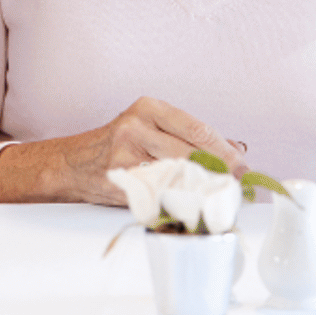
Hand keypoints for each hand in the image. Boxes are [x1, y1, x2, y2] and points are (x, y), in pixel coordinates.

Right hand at [0, 96, 247, 203]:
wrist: (73, 163)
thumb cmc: (118, 145)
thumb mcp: (151, 129)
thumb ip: (189, 137)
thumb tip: (237, 150)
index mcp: (149, 108)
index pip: (197, 129)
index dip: (225, 151)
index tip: (242, 167)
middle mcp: (136, 126)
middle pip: (191, 153)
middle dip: (217, 173)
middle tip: (234, 187)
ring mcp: (126, 154)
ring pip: (178, 176)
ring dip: (201, 190)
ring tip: (216, 197)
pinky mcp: (121, 180)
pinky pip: (159, 194)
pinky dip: (178, 202)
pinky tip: (188, 206)